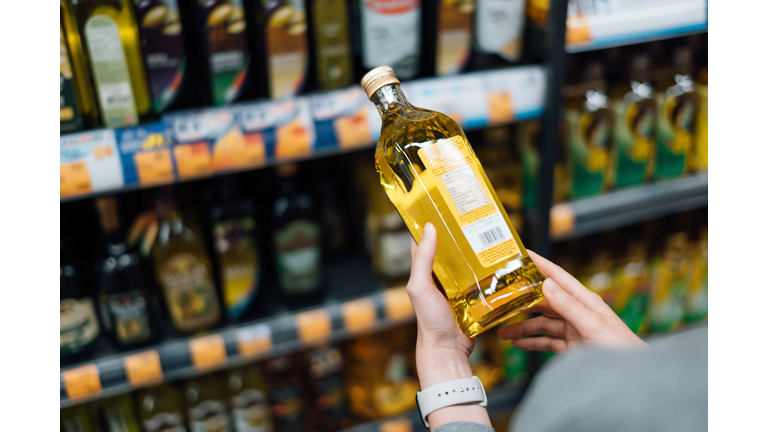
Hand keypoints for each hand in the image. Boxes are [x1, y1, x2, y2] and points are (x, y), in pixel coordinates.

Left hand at [406, 222, 490, 429]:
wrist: (449, 350)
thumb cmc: (429, 320)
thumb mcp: (420, 287)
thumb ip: (423, 260)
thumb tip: (430, 228)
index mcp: (425, 269)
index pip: (426, 239)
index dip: (432, 221)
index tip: (442, 202)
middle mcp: (441, 274)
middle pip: (452, 247)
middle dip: (461, 232)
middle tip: (474, 214)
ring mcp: (459, 284)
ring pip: (470, 259)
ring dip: (478, 248)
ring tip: (491, 230)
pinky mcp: (475, 294)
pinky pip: (483, 276)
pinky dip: (490, 267)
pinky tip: (500, 257)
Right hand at [498, 251, 647, 353]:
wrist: (630, 375)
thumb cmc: (620, 348)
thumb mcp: (592, 325)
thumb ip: (568, 306)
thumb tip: (546, 284)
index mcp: (584, 300)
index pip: (558, 276)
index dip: (539, 264)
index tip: (521, 254)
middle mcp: (577, 311)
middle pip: (544, 301)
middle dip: (522, 301)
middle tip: (501, 298)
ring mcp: (573, 329)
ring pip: (542, 324)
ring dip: (522, 327)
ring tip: (503, 332)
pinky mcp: (572, 346)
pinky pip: (546, 341)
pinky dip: (531, 342)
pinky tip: (518, 343)